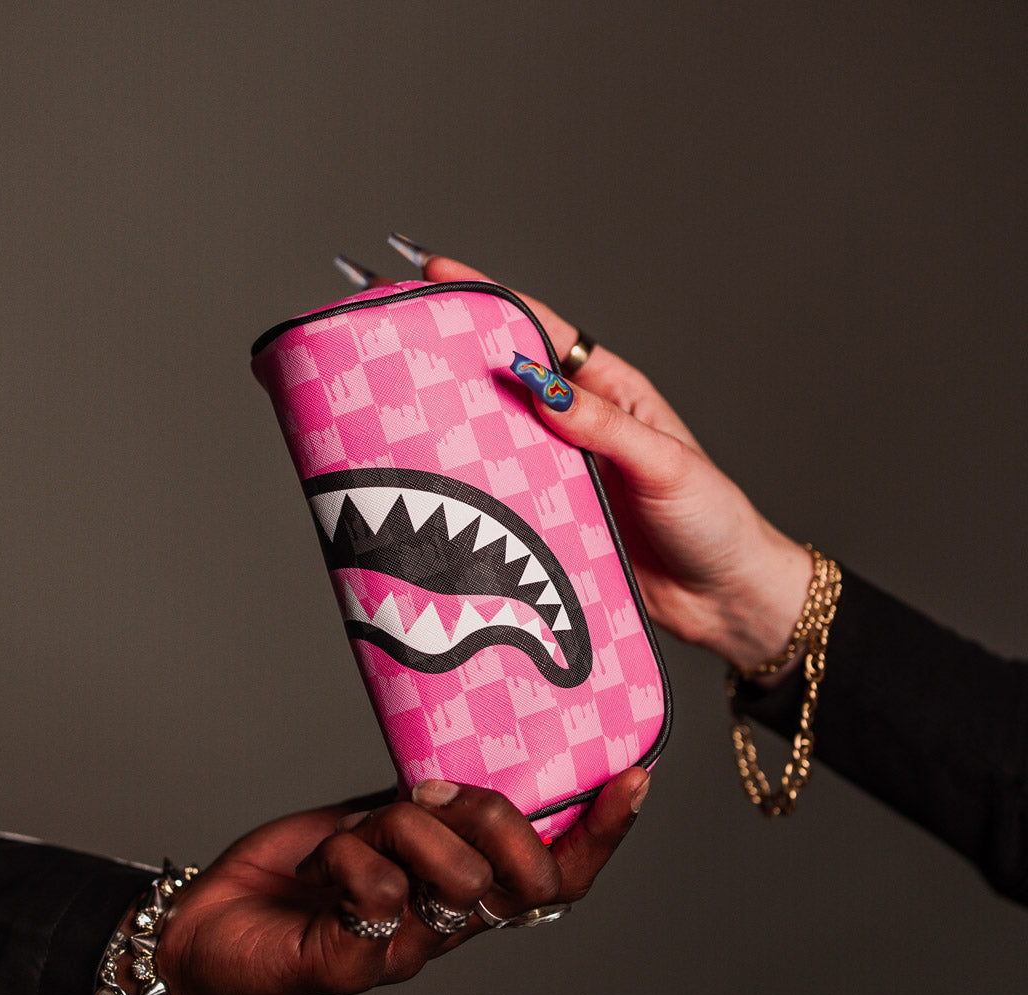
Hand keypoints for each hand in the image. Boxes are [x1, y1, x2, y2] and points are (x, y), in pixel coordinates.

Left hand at [149, 769, 648, 994]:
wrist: (208, 925)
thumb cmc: (298, 871)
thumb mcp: (377, 821)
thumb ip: (432, 808)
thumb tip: (474, 776)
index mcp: (463, 894)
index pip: (556, 877)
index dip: (601, 834)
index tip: (633, 776)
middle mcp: (447, 931)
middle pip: (523, 876)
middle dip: (488, 817)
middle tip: (431, 796)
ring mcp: (405, 954)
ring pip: (452, 875)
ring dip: (398, 827)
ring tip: (354, 835)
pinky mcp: (354, 968)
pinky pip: (379, 892)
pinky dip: (345, 854)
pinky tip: (318, 868)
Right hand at [363, 239, 811, 672]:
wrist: (724, 602)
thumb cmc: (712, 523)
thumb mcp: (665, 464)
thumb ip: (604, 426)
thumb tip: (540, 385)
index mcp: (613, 394)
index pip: (543, 333)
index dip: (489, 298)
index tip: (436, 271)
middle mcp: (579, 429)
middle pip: (506, 380)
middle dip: (451, 353)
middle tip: (391, 332)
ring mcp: (561, 475)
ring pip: (494, 438)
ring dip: (450, 422)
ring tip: (393, 402)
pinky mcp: (550, 523)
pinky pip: (501, 497)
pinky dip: (468, 488)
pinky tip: (431, 483)